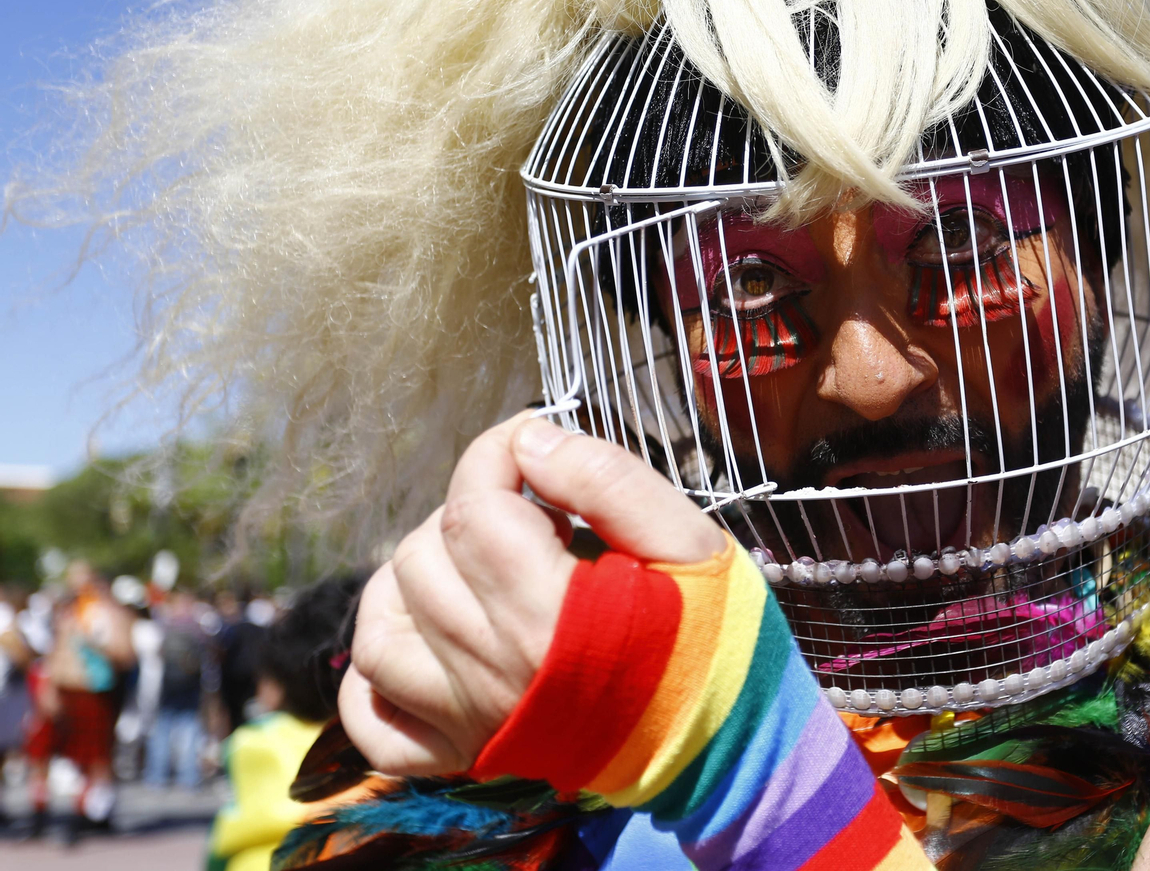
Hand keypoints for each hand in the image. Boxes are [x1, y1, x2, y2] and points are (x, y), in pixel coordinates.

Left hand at [339, 415, 724, 774]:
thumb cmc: (714, 641)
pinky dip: (374, 684)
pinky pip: (376, 726)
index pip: (474, 507)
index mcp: (550, 615)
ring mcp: (471, 719)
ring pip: (380, 634)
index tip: (530, 446)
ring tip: (471, 567)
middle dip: (466, 512)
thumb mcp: (689, 543)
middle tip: (528, 515)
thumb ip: (609, 482)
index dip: (494, 457)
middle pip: (421, 559)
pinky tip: (420, 644)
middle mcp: (495, 671)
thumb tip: (530, 441)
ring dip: (410, 584)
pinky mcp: (465, 756)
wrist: (727, 744)